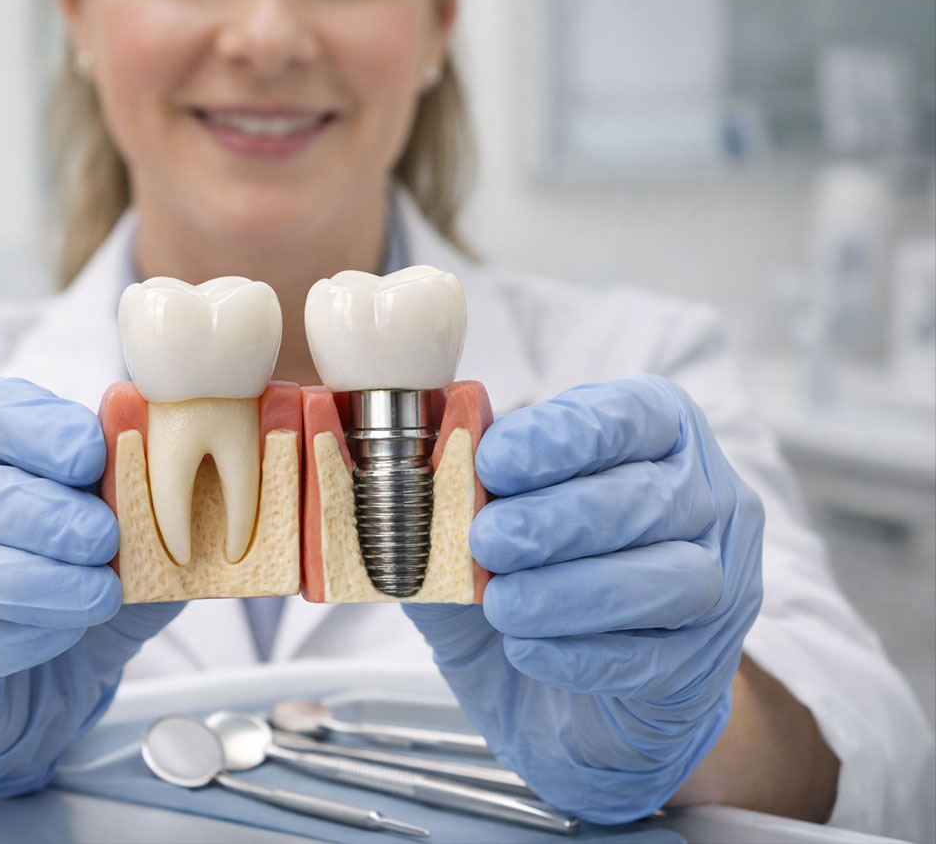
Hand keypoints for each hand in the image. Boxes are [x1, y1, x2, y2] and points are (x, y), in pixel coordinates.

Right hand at [0, 377, 181, 795]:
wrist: (22, 681)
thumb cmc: (66, 574)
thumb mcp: (113, 521)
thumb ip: (134, 484)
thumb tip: (163, 438)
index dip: (33, 429)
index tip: (92, 453)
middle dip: (38, 511)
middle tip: (106, 536)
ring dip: (29, 577)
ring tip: (102, 591)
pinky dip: (20, 634)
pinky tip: (69, 631)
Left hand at [404, 374, 763, 822]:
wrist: (568, 706)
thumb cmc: (528, 591)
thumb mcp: (474, 534)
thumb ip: (449, 498)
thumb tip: (403, 471)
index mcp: (652, 438)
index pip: (628, 416)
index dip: (562, 437)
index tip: (493, 461)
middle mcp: (704, 501)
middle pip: (649, 497)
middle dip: (560, 518)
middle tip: (488, 538)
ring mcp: (719, 584)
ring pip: (668, 577)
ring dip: (572, 589)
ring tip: (501, 603)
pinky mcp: (703, 664)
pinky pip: (657, 656)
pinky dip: (586, 653)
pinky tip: (529, 649)